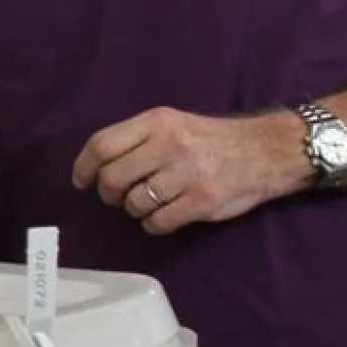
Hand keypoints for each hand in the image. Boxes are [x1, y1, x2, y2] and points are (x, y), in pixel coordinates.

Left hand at [72, 107, 308, 234]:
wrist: (265, 150)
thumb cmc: (210, 138)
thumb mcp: (172, 123)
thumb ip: (137, 138)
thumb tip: (97, 165)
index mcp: (157, 121)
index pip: (103, 144)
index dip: (84, 166)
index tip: (81, 180)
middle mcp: (170, 144)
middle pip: (113, 178)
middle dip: (108, 193)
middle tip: (117, 196)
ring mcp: (187, 174)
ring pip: (134, 203)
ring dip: (135, 209)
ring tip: (150, 202)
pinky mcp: (202, 201)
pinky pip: (158, 222)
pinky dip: (154, 224)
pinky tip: (165, 215)